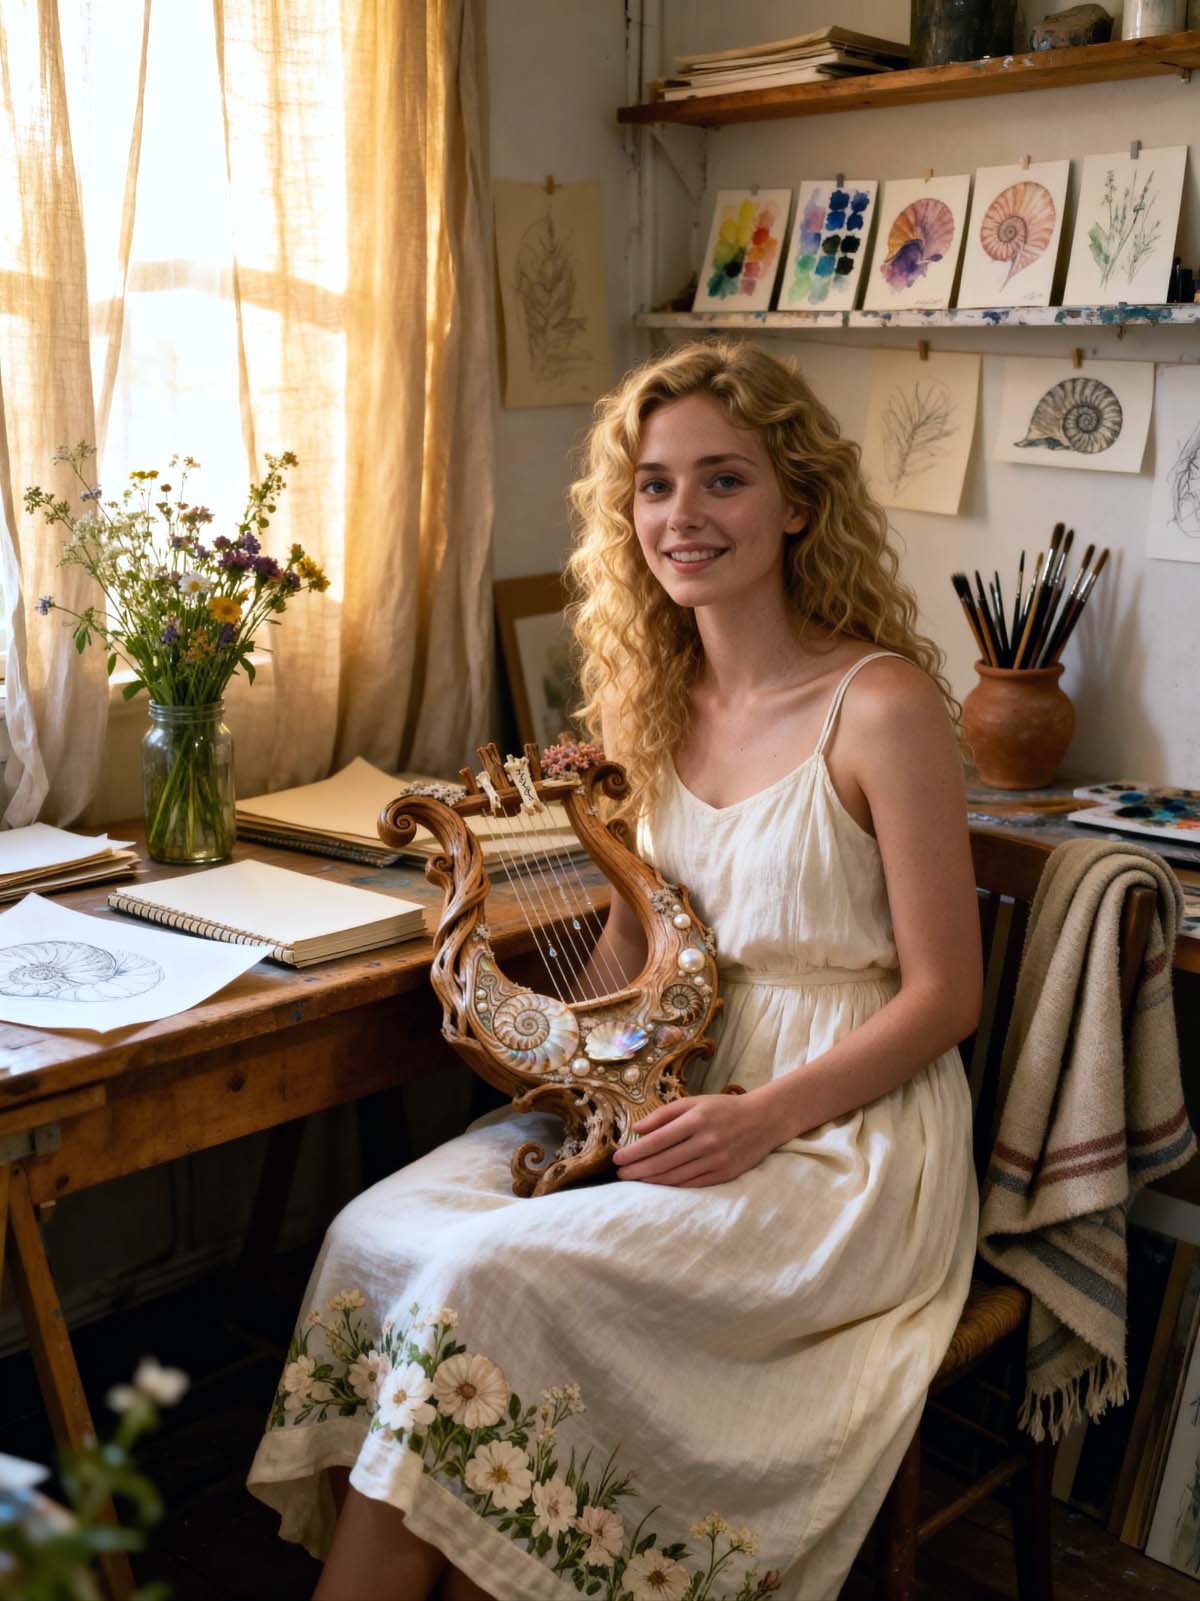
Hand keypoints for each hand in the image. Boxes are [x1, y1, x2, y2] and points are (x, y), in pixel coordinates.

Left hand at [611, 1090, 779, 1187]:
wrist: (763, 1120)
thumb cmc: (723, 1108)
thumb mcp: (694, 1102)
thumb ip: (664, 1114)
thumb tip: (637, 1129)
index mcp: (696, 1120)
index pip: (656, 1141)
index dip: (634, 1152)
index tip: (617, 1158)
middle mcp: (706, 1141)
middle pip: (662, 1162)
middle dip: (637, 1170)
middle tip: (619, 1174)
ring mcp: (716, 1160)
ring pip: (675, 1176)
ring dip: (651, 1181)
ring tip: (634, 1180)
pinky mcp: (725, 1174)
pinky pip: (692, 1184)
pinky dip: (672, 1187)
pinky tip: (658, 1186)